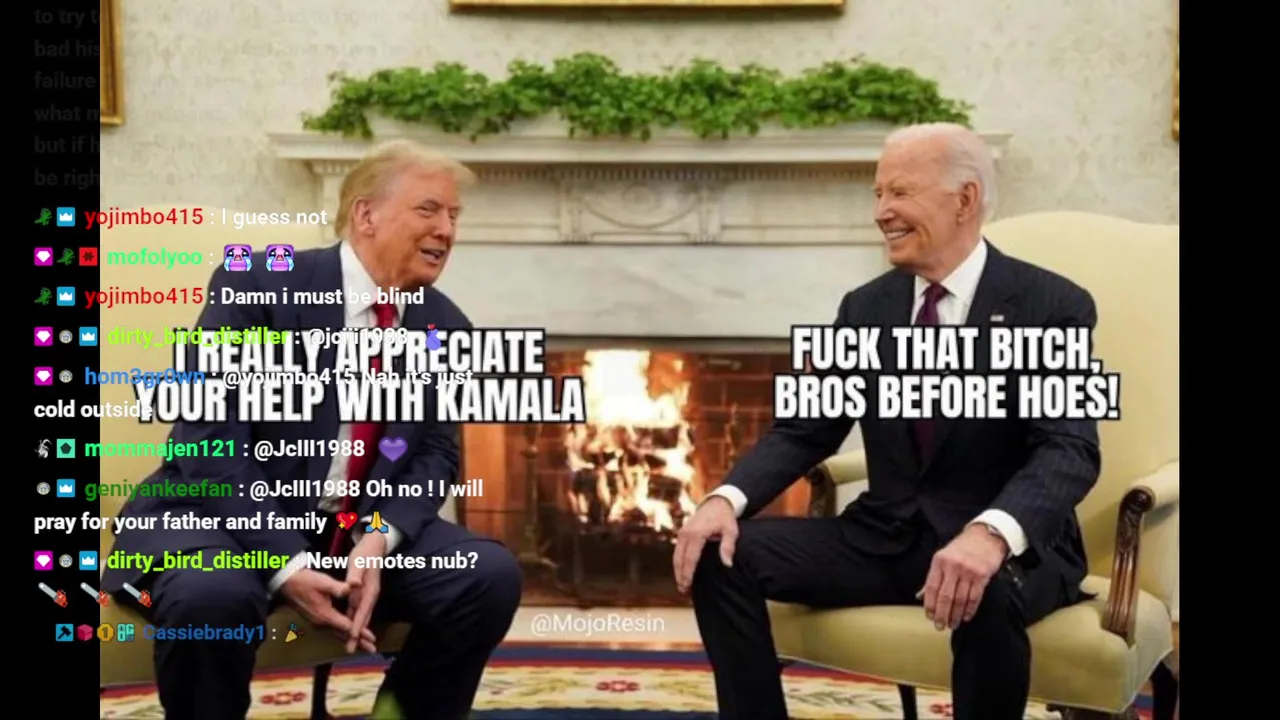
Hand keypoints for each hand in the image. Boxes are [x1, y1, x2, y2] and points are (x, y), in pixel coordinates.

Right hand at [279, 569, 373, 649]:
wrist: (286, 583)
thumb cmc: (305, 581)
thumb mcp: (323, 582)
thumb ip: (338, 588)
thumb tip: (352, 588)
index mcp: (325, 615)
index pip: (347, 628)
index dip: (361, 633)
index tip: (372, 639)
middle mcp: (321, 623)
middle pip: (343, 635)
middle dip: (358, 642)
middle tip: (372, 650)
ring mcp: (317, 622)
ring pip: (337, 634)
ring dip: (351, 640)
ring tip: (364, 646)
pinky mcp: (315, 619)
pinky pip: (332, 630)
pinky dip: (342, 634)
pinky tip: (348, 635)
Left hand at [344, 532, 385, 653]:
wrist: (375, 546)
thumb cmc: (365, 554)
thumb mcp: (359, 562)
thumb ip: (355, 575)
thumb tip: (354, 585)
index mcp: (369, 591)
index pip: (362, 612)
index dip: (357, 626)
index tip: (352, 638)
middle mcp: (370, 596)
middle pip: (363, 619)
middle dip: (357, 635)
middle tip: (350, 650)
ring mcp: (368, 596)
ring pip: (361, 617)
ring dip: (355, 631)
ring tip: (350, 645)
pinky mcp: (363, 594)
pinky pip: (358, 611)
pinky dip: (354, 622)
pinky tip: (348, 629)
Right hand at [673, 496, 738, 593]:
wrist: (716, 503)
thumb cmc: (725, 518)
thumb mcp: (731, 531)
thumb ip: (728, 547)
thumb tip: (727, 565)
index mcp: (697, 534)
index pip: (691, 558)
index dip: (688, 574)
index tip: (688, 585)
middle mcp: (686, 533)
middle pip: (680, 559)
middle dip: (680, 576)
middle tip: (683, 590)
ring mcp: (682, 533)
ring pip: (676, 556)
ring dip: (677, 571)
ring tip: (681, 585)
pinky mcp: (682, 533)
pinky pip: (677, 551)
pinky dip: (678, 563)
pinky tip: (682, 573)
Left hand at [920, 524, 1006, 629]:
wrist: (985, 537)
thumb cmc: (961, 549)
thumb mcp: (943, 558)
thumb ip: (933, 578)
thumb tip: (920, 596)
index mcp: (939, 562)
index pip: (931, 587)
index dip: (929, 605)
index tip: (929, 616)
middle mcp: (953, 567)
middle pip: (945, 597)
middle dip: (942, 614)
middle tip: (940, 626)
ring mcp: (968, 572)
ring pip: (960, 600)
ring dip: (956, 615)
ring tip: (953, 624)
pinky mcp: (982, 576)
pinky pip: (974, 597)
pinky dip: (969, 610)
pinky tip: (965, 617)